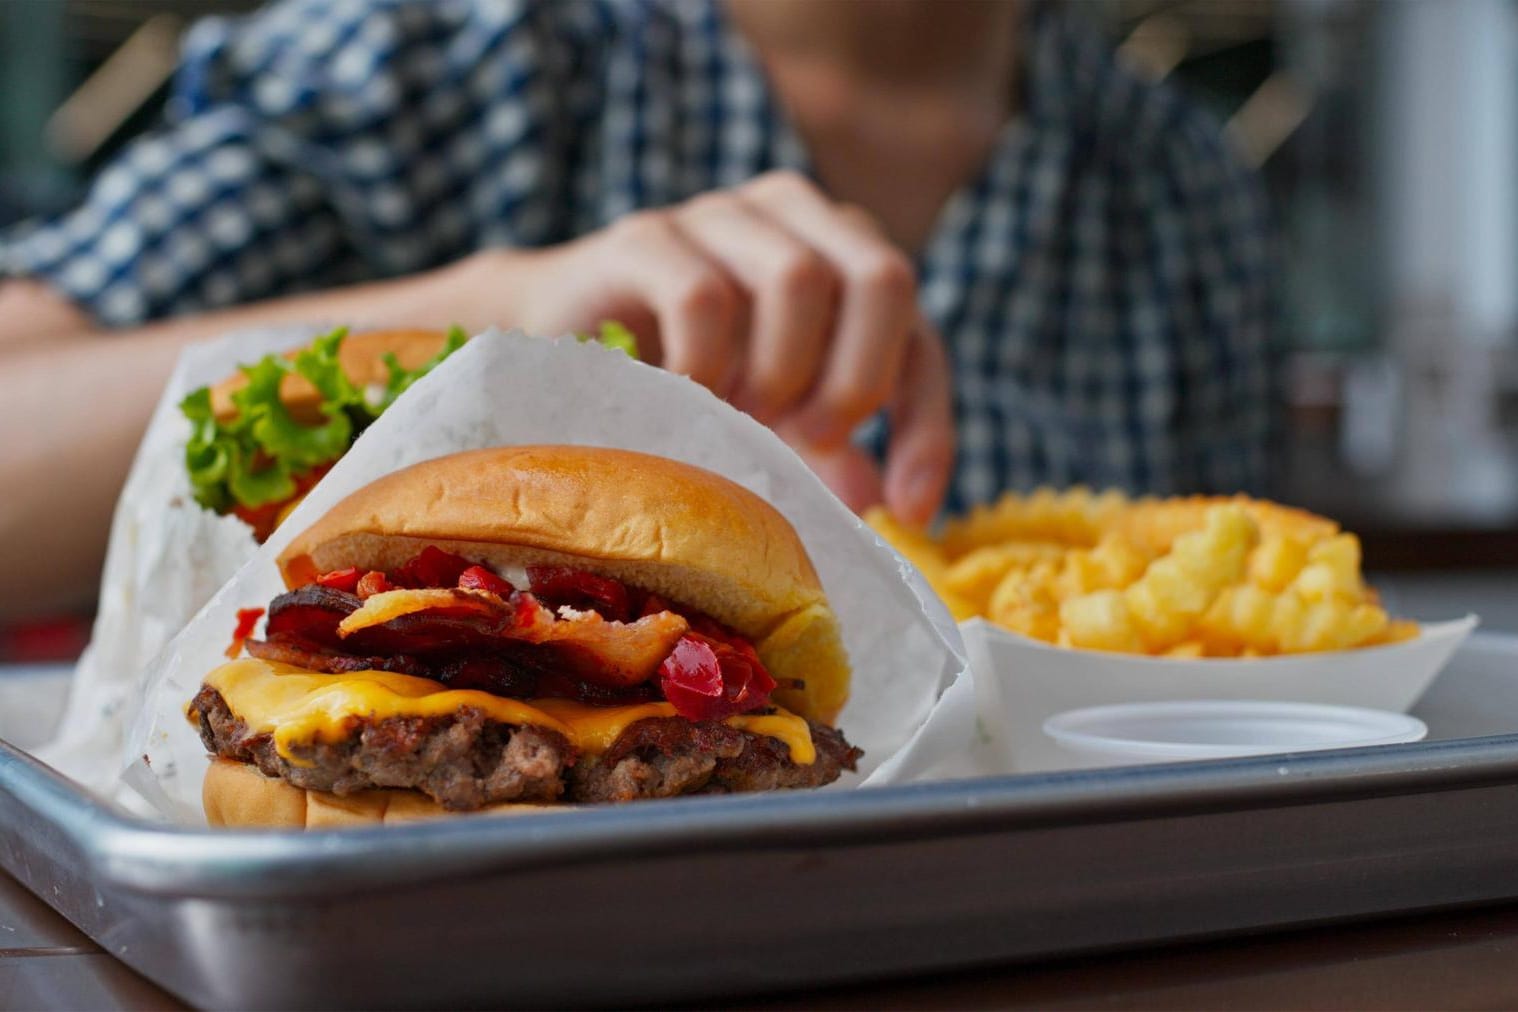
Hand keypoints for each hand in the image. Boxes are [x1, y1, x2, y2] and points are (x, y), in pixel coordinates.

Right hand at [469, 170, 953, 525]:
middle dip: (858, 379)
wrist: (560, 335)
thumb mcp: (775, 421)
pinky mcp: (644, 237)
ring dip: (780, 370)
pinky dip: (706, 365)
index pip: (920, 335)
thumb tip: (891, 510)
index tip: (906, 511)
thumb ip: (832, 452)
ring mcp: (719, 217)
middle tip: (813, 440)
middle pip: (883, 278)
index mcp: (845, 258)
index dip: (924, 428)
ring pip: (799, 278)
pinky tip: (686, 396)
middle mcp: (794, 218)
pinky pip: (703, 295)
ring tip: (742, 415)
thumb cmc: (686, 380)